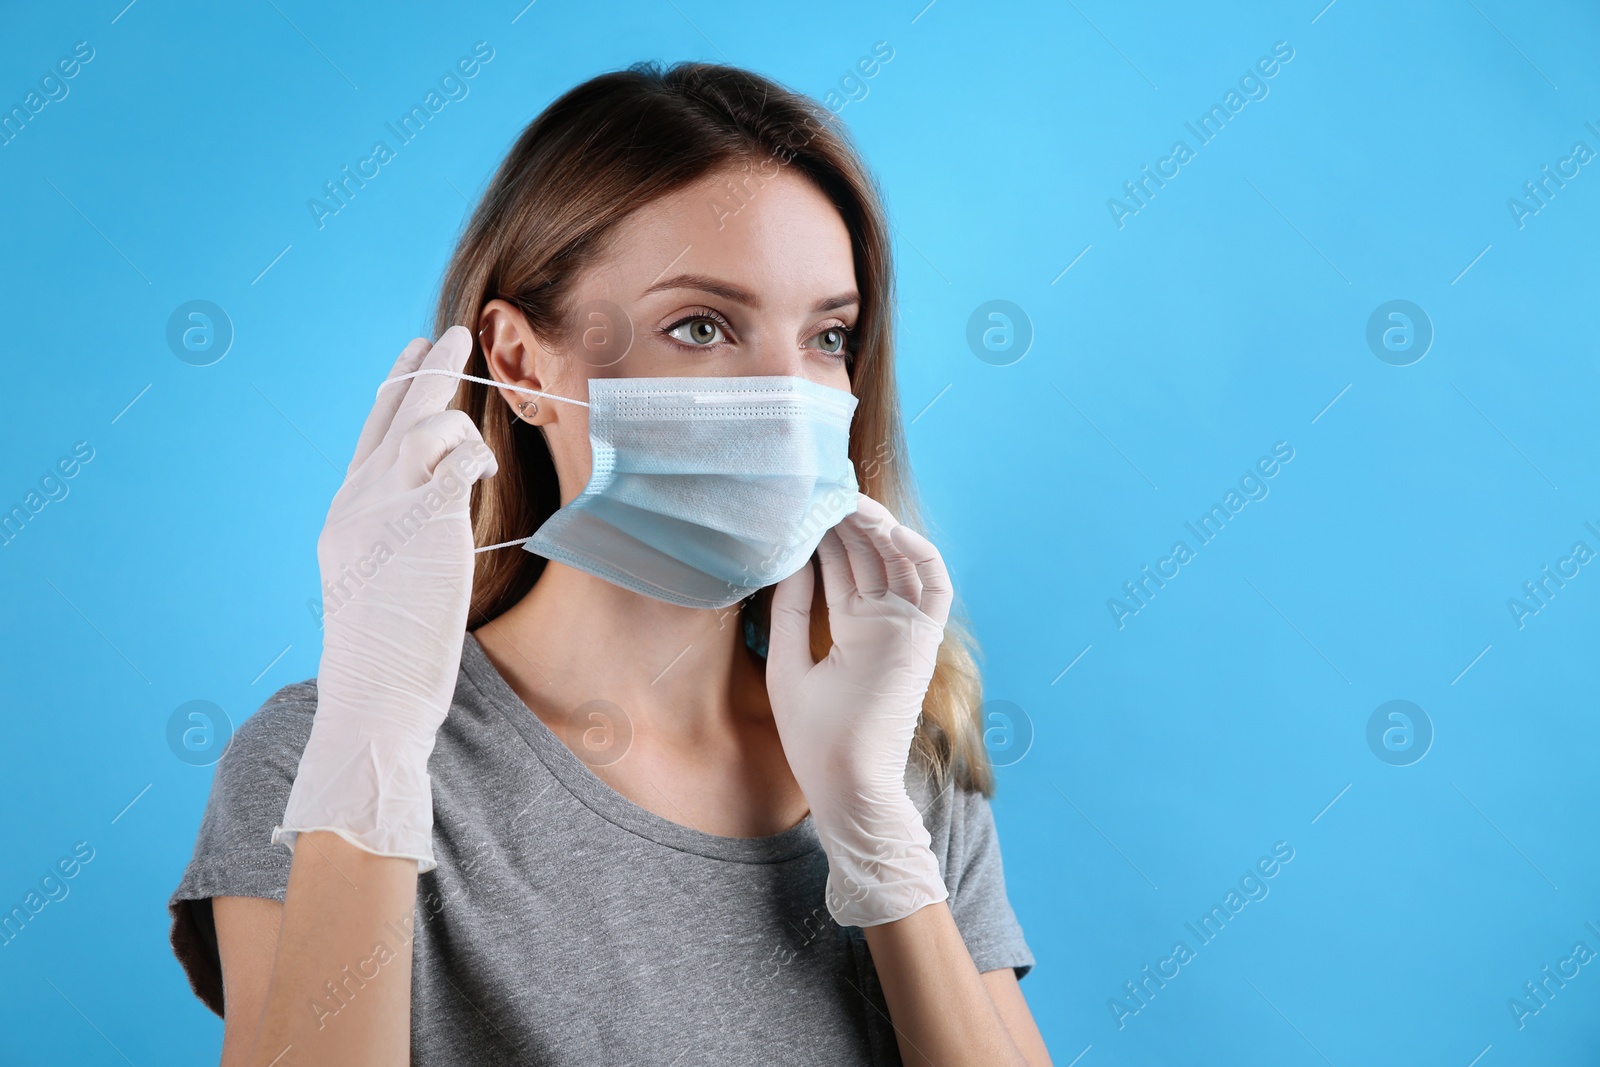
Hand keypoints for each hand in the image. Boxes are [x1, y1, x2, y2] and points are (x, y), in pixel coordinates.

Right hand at [274, 326, 496, 870]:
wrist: (374, 699)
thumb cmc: (388, 659)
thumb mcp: (378, 586)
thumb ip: (396, 542)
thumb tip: (434, 518)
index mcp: (346, 518)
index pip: (369, 440)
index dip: (392, 395)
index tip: (409, 359)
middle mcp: (358, 503)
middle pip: (392, 417)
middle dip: (422, 371)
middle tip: (449, 334)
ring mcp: (386, 508)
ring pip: (422, 425)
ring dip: (451, 394)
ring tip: (475, 371)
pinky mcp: (422, 521)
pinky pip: (454, 459)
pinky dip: (471, 452)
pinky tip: (483, 462)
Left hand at [766, 493, 953, 925]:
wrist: (843, 783)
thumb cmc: (812, 737)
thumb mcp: (788, 662)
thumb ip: (791, 611)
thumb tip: (789, 558)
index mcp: (852, 629)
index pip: (843, 567)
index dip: (828, 534)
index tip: (806, 501)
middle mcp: (882, 623)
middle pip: (870, 556)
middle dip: (850, 521)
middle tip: (825, 486)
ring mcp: (906, 630)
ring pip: (901, 561)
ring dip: (880, 528)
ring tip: (849, 501)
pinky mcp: (925, 640)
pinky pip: (934, 587)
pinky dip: (920, 554)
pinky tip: (891, 530)